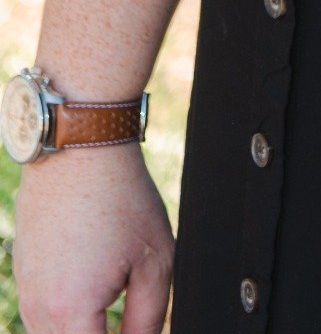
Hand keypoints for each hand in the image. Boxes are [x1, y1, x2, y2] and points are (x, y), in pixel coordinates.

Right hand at [13, 140, 174, 333]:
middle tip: (124, 320)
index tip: (135, 330)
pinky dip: (65, 315)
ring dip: (82, 329)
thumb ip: (147, 319)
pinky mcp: (21, 274)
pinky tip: (92, 285)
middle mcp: (39, 310)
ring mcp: (25, 292)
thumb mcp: (155, 260)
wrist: (80, 149)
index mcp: (72, 312)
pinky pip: (41, 316)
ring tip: (111, 302)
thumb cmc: (122, 199)